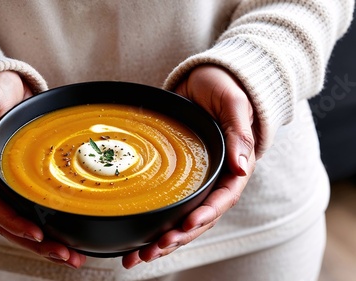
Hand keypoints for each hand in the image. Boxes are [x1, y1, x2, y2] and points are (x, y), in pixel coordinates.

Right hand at [0, 71, 86, 268]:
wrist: (1, 84)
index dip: (13, 222)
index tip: (38, 234)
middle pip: (8, 223)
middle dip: (36, 243)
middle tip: (65, 255)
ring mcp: (3, 183)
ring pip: (20, 221)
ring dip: (44, 242)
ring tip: (71, 256)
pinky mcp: (19, 179)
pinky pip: (31, 207)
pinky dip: (48, 223)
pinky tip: (68, 235)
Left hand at [122, 65, 256, 268]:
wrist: (205, 79)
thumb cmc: (224, 88)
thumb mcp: (234, 105)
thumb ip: (239, 134)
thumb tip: (243, 167)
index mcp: (233, 166)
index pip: (222, 199)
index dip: (205, 215)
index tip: (186, 226)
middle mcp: (214, 179)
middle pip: (198, 218)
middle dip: (177, 238)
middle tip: (152, 251)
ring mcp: (195, 181)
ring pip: (180, 219)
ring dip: (162, 240)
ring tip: (138, 257)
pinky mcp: (177, 178)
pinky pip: (166, 205)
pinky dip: (152, 224)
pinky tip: (134, 240)